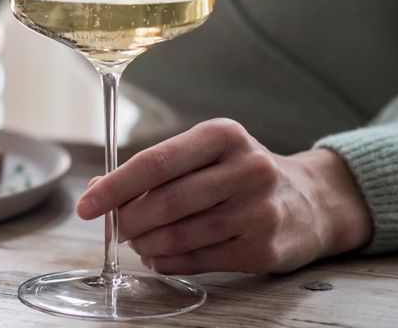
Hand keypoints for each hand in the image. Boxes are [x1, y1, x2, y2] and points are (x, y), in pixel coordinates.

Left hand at [77, 118, 372, 273]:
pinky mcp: (265, 249)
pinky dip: (169, 262)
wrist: (311, 201)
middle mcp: (247, 168)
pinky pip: (200, 260)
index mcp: (223, 135)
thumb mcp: (205, 154)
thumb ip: (154, 169)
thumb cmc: (240, 174)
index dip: (114, 187)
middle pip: (165, 202)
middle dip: (129, 221)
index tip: (86, 205)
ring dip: (147, 244)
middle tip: (117, 229)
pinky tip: (160, 257)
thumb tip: (96, 191)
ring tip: (139, 243)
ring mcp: (259, 211)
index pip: (155, 162)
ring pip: (181, 235)